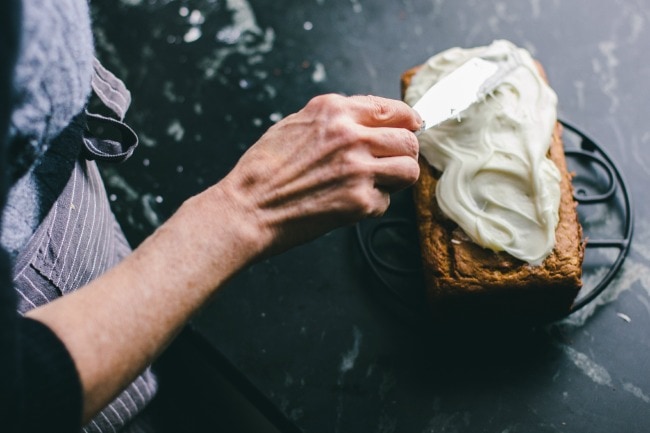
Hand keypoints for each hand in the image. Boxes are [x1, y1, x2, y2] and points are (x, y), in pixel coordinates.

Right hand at [219, 93, 421, 254]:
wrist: (247, 208)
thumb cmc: (264, 169)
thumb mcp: (296, 124)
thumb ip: (336, 118)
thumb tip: (372, 119)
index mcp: (334, 110)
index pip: (393, 109)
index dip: (408, 121)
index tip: (411, 129)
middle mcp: (351, 135)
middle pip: (409, 140)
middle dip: (405, 153)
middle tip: (392, 163)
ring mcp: (358, 168)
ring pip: (409, 170)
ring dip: (396, 179)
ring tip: (375, 184)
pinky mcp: (360, 201)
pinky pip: (385, 201)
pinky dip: (371, 205)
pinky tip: (347, 203)